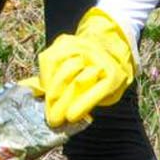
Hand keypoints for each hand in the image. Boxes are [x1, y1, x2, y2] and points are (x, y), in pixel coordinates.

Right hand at [28, 8, 135, 127]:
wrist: (106, 46)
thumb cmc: (106, 77)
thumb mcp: (108, 93)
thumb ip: (91, 101)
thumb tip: (67, 114)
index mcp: (115, 74)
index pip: (100, 89)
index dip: (83, 104)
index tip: (69, 118)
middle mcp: (98, 57)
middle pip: (76, 80)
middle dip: (61, 102)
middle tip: (52, 119)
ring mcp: (81, 47)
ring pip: (59, 68)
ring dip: (50, 89)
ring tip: (48, 103)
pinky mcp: (65, 41)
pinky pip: (48, 58)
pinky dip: (44, 74)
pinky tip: (45, 86)